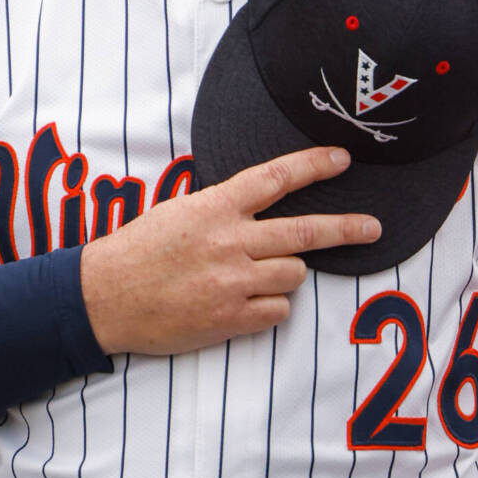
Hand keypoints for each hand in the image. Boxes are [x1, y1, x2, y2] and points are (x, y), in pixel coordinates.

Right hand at [78, 146, 379, 356]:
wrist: (103, 298)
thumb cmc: (137, 251)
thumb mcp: (178, 211)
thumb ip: (221, 207)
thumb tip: (256, 204)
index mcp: (215, 207)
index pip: (276, 178)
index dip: (314, 166)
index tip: (343, 159)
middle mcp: (230, 241)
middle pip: (305, 231)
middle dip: (346, 228)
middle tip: (373, 228)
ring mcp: (233, 282)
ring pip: (294, 274)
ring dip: (289, 273)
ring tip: (260, 274)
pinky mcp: (230, 318)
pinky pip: (278, 311)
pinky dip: (271, 306)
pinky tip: (246, 302)